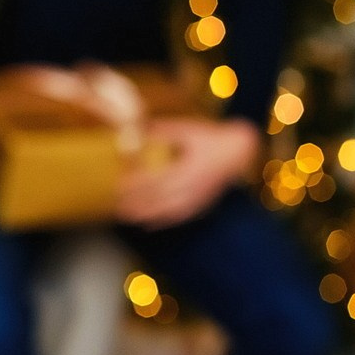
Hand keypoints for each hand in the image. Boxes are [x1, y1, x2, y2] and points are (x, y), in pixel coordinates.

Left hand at [116, 117, 261, 229]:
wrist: (239, 151)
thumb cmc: (210, 137)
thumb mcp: (187, 130)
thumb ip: (162, 131)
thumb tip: (135, 129)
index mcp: (189, 168)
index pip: (157, 180)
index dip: (137, 185)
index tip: (118, 185)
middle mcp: (194, 186)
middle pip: (160, 199)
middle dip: (136, 203)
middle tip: (115, 204)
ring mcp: (199, 197)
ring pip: (168, 211)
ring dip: (146, 215)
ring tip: (125, 216)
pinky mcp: (202, 204)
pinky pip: (180, 217)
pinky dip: (163, 222)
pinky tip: (148, 225)